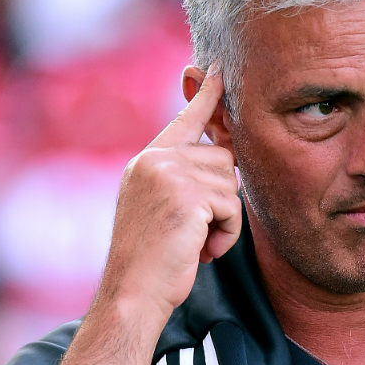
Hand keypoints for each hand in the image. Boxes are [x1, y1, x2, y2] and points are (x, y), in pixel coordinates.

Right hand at [97, 70, 240, 317]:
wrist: (132, 294)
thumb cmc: (152, 262)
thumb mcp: (161, 209)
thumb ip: (182, 180)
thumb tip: (222, 156)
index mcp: (147, 161)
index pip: (186, 119)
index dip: (206, 95)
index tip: (218, 69)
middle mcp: (155, 160)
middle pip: (223, 159)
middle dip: (221, 200)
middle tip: (197, 233)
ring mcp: (168, 175)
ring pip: (230, 184)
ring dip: (224, 221)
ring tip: (195, 244)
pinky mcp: (186, 196)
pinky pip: (232, 207)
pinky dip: (226, 235)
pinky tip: (201, 251)